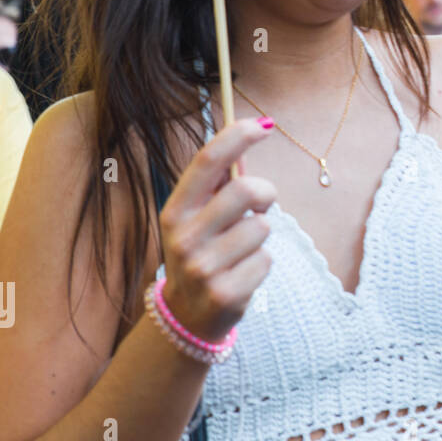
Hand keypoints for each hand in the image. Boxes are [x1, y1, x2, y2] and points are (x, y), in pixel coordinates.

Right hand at [157, 118, 277, 342]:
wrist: (186, 316)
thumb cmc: (201, 251)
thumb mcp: (198, 217)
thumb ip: (221, 182)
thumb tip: (252, 133)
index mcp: (175, 210)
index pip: (207, 161)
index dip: (238, 136)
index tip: (264, 124)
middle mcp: (183, 237)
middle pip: (246, 190)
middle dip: (266, 193)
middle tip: (263, 205)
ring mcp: (203, 268)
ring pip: (263, 227)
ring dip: (261, 236)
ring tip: (241, 250)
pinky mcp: (226, 294)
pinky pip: (266, 260)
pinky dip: (261, 264)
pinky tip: (241, 274)